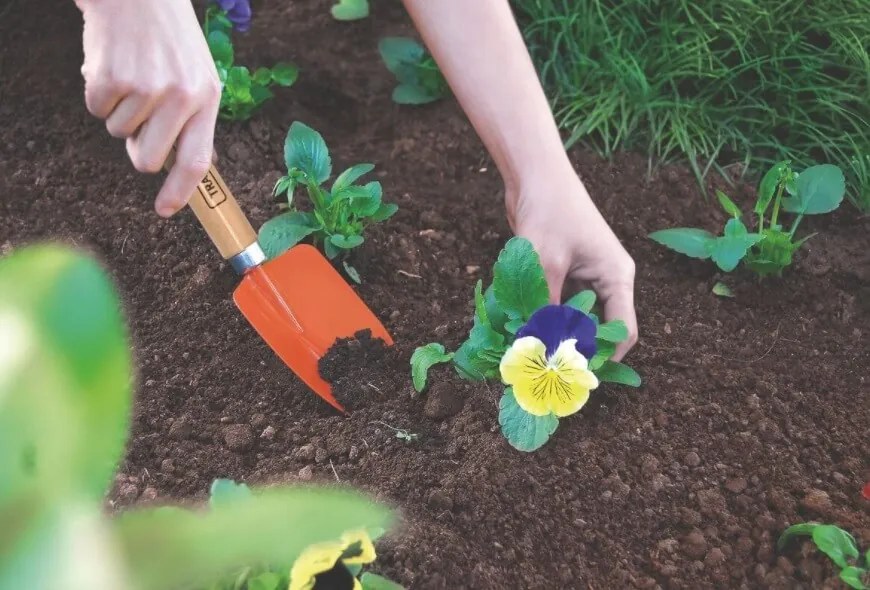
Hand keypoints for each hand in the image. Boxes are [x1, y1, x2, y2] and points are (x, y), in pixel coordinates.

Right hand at [77, 0, 220, 216]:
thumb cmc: (170, 39)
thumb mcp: (198, 75)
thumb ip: (196, 120)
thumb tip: (196, 165)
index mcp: (206, 98)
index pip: (196, 160)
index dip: (180, 191)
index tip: (166, 210)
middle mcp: (179, 96)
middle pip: (146, 159)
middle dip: (137, 149)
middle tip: (141, 120)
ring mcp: (145, 87)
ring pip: (118, 132)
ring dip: (119, 110)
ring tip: (132, 76)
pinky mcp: (111, 77)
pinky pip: (96, 108)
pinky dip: (99, 92)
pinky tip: (113, 66)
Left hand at [507, 166, 637, 360]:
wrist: (535, 176)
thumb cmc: (549, 212)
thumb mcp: (546, 264)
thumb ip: (545, 307)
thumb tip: (537, 346)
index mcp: (617, 277)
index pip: (622, 331)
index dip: (602, 357)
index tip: (575, 375)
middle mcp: (607, 280)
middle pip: (598, 328)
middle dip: (574, 348)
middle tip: (548, 367)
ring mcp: (586, 277)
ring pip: (575, 318)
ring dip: (555, 332)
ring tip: (531, 349)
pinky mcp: (565, 273)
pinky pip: (559, 304)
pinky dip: (544, 315)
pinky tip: (523, 326)